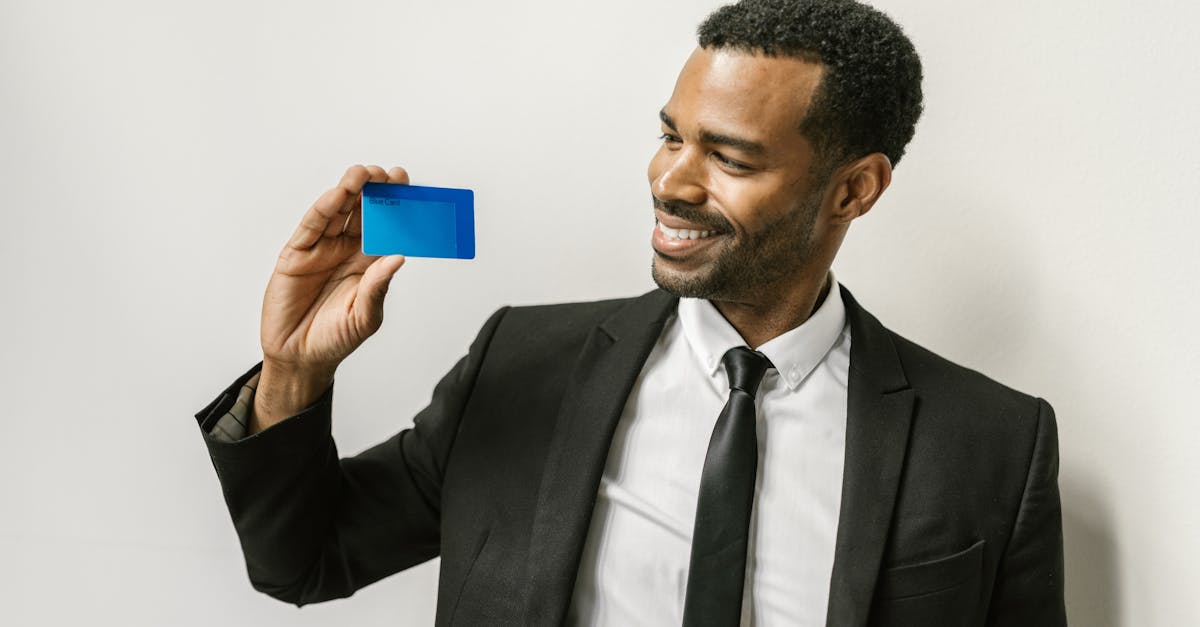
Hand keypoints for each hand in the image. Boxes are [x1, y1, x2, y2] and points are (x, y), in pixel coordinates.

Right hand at [251, 165, 408, 431]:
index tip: (407, 184)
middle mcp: (346, 250)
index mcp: (369, 263)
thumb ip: (378, 287)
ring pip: (337, 212)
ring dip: (349, 191)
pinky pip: (312, 227)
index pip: (386, 226)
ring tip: (362, 174)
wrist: (299, 357)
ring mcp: (321, 249)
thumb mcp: (365, 317)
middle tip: (387, 174)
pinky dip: (324, 209)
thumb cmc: (336, 338)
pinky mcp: (297, 254)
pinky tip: (337, 195)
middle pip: (363, 212)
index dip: (396, 205)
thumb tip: (398, 258)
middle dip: (375, 190)